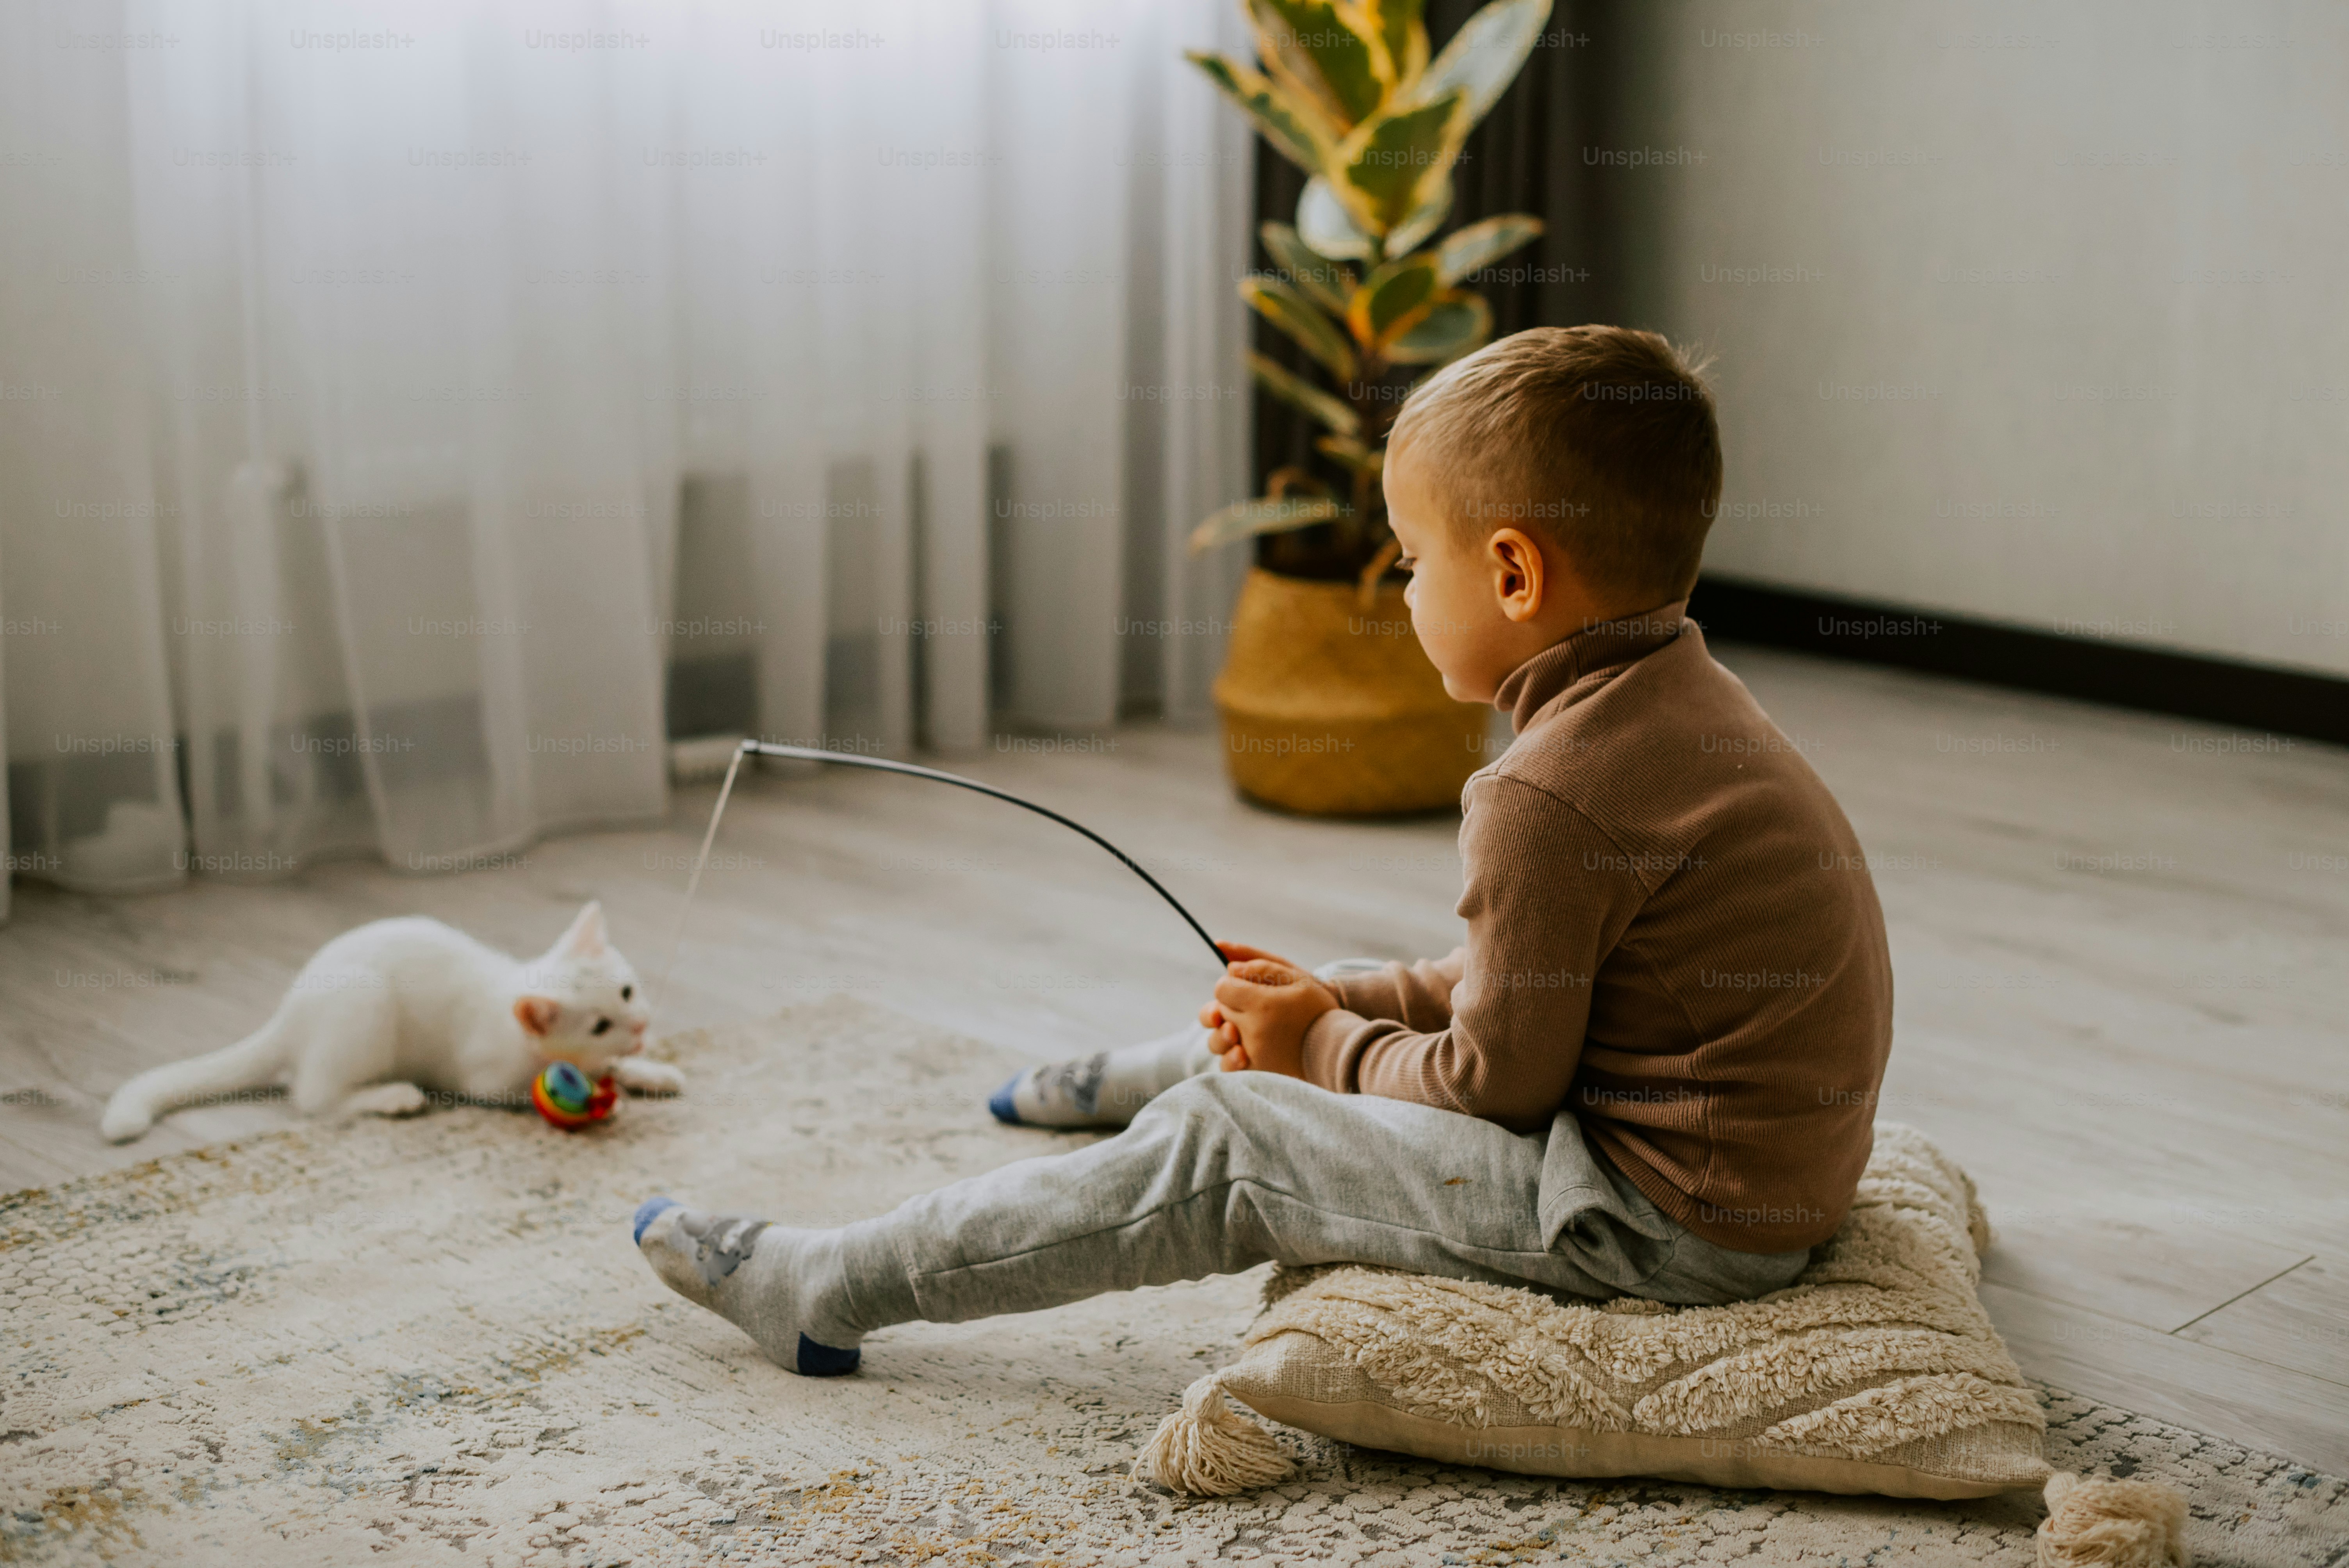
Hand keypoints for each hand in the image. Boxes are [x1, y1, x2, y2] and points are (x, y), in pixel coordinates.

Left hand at [1198, 953, 1337, 1079]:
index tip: (1246, 987)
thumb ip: (1261, 967)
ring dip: (1226, 1031)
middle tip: (1253, 1006)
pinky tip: (1243, 1049)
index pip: (1222, 989)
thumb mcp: (1298, 978)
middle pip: (1219, 1011)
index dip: (1231, 985)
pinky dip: (1231, 1055)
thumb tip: (1229, 969)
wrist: (1339, 1049)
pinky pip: (1228, 1064)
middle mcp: (1253, 1031)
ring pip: (1217, 1040)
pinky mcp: (1256, 1072)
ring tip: (1244, 1028)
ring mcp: (1252, 1055)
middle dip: (1231, 1005)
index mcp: (1262, 1005)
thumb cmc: (1319, 1010)